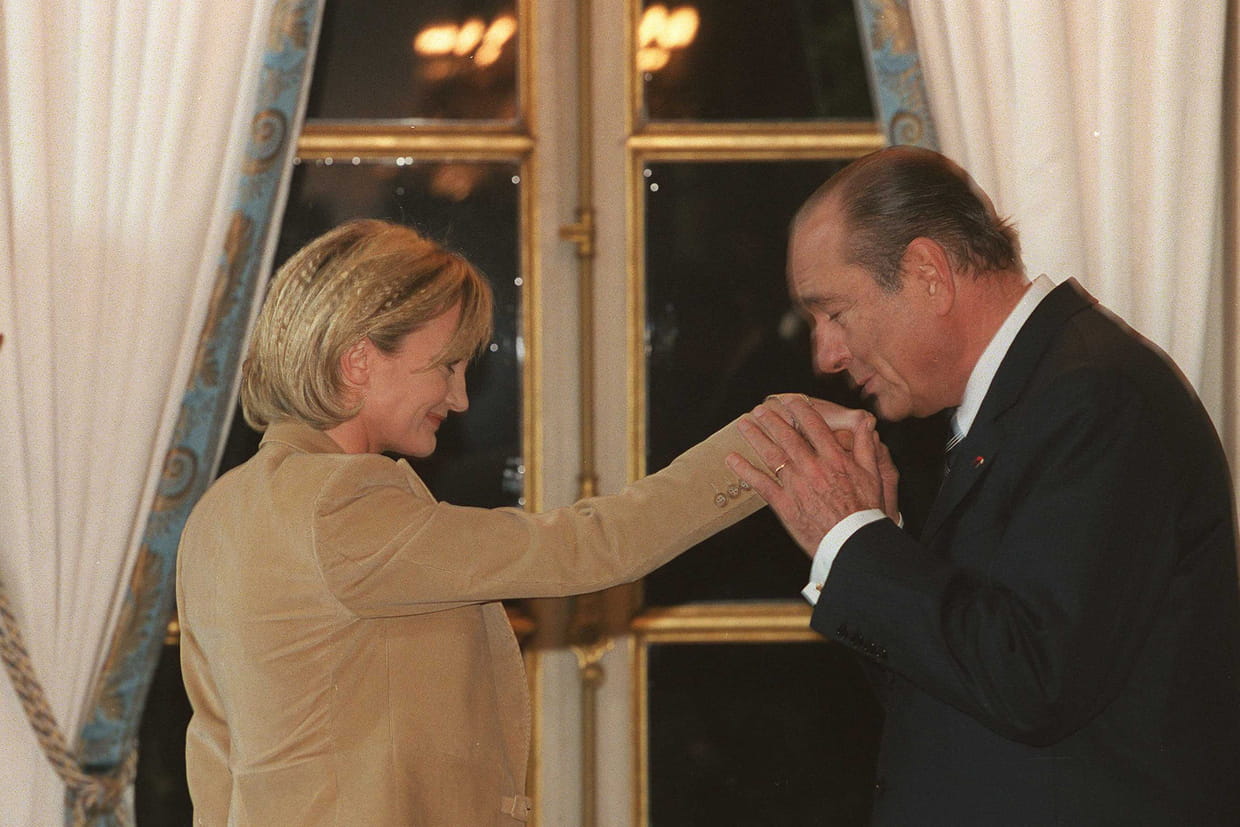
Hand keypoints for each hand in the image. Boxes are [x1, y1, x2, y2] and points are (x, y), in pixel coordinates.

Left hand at [727, 396, 898, 554]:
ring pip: (772, 454)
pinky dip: (745, 470)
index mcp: (834, 458)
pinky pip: (761, 483)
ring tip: (744, 424)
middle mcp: (812, 467)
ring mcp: (796, 485)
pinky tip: (733, 459)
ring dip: (756, 437)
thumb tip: (867, 422)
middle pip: (788, 436)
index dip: (800, 410)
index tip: (789, 400)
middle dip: (771, 420)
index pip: (814, 426)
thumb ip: (866, 445)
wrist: (852, 541)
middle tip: (759, 409)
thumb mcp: (873, 474)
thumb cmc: (865, 510)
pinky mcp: (784, 504)